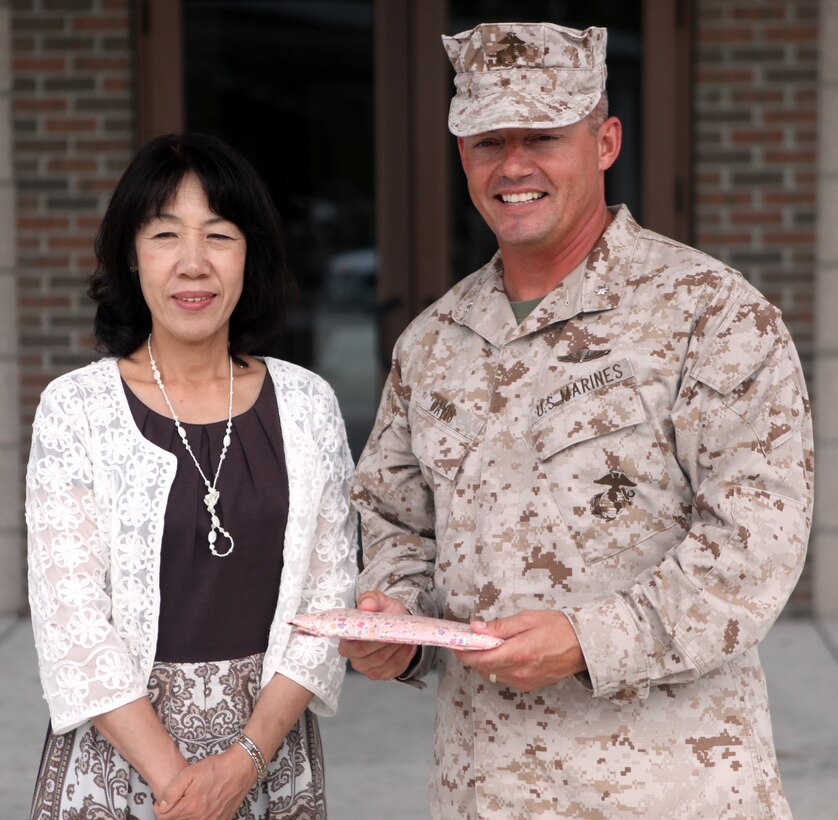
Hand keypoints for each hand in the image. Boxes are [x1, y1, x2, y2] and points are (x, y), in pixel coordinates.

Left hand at [154, 744, 255, 819]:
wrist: (240, 768)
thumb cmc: (217, 768)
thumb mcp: (190, 772)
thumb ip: (172, 790)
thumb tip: (161, 806)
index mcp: (190, 807)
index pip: (163, 817)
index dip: (160, 807)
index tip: (164, 801)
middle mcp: (200, 818)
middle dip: (172, 812)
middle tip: (177, 800)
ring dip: (185, 816)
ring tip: (189, 802)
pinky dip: (198, 817)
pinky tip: (201, 807)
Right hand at [337, 591, 417, 679]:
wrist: (397, 626)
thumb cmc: (383, 614)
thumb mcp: (378, 601)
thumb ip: (371, 599)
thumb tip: (365, 605)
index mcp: (347, 637)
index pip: (349, 641)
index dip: (363, 635)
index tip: (377, 627)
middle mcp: (353, 655)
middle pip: (364, 652)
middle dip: (381, 640)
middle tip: (394, 629)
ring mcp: (366, 667)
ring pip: (380, 660)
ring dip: (393, 647)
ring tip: (402, 635)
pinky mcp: (381, 674)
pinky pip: (392, 667)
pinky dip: (402, 655)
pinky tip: (405, 645)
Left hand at [453, 610, 585, 692]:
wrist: (584, 646)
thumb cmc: (558, 628)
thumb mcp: (527, 619)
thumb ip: (500, 626)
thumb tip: (476, 628)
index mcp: (519, 653)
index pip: (480, 658)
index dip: (464, 651)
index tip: (455, 642)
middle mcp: (520, 671)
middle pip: (482, 668)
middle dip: (472, 654)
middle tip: (468, 639)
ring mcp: (525, 681)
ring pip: (492, 674)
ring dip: (484, 660)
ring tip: (487, 644)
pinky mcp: (529, 685)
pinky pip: (504, 677)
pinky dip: (497, 666)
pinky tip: (503, 653)